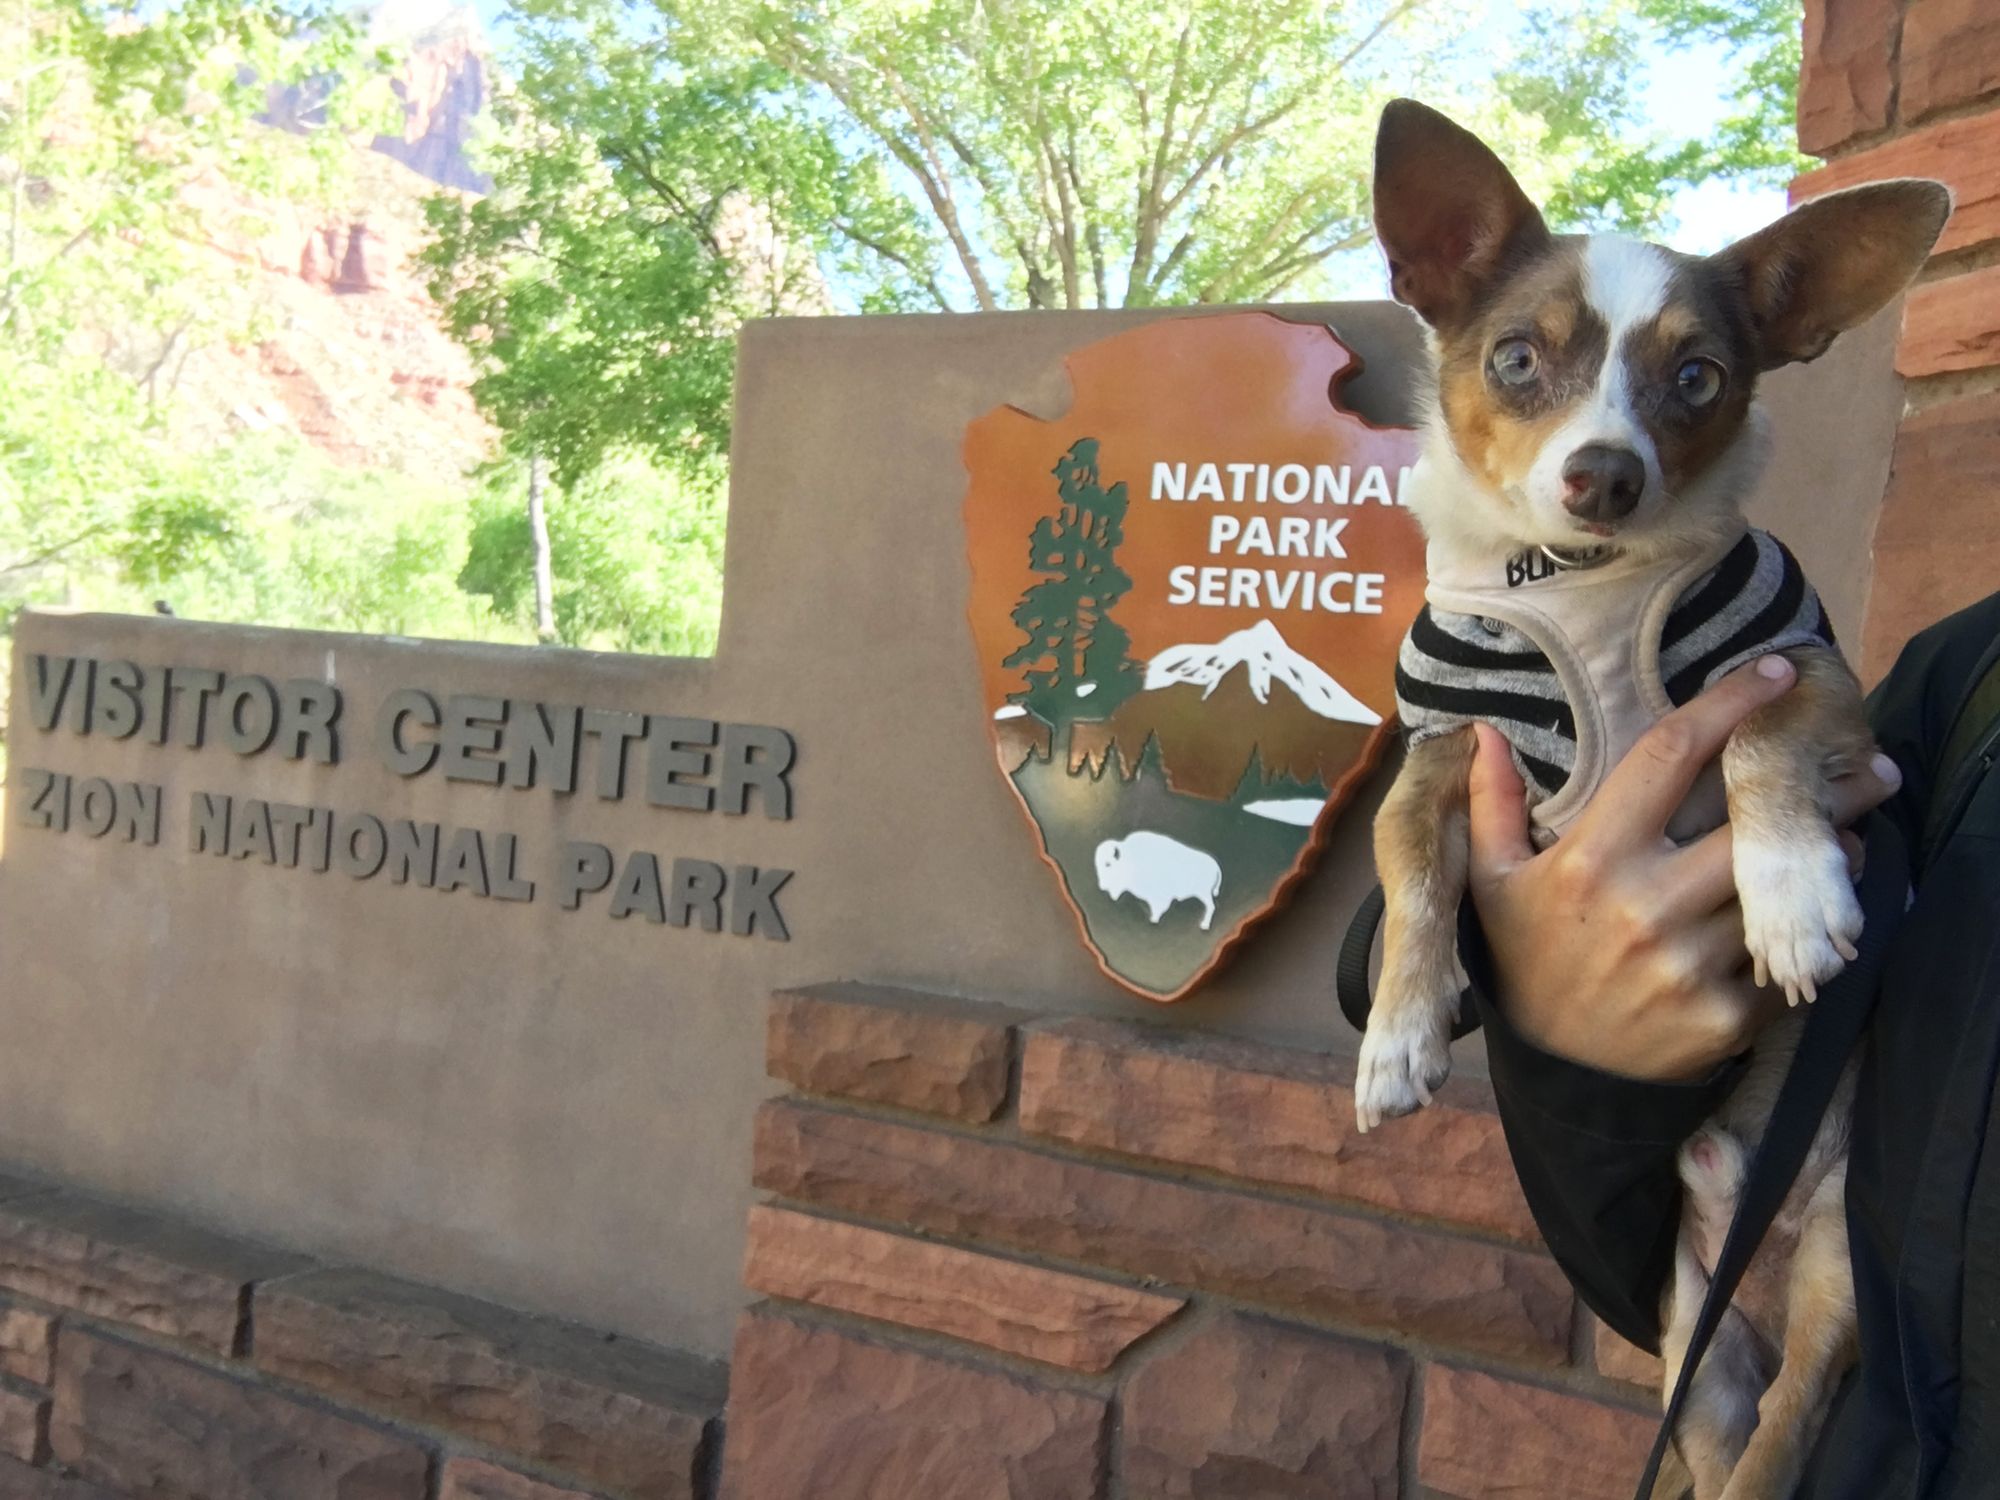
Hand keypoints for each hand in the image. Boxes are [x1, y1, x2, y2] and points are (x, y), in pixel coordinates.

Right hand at [1467, 658, 1900, 1082]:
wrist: (1557, 1071)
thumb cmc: (1529, 959)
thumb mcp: (1493, 883)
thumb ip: (1494, 805)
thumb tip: (1485, 732)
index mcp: (1593, 859)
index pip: (1668, 757)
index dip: (1726, 706)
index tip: (1772, 673)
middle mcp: (1645, 905)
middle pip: (1753, 823)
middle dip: (1819, 793)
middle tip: (1867, 768)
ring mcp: (1689, 963)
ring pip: (1781, 891)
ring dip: (1824, 865)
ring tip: (1845, 844)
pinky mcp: (1726, 1014)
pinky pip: (1786, 958)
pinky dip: (1805, 934)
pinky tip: (1813, 919)